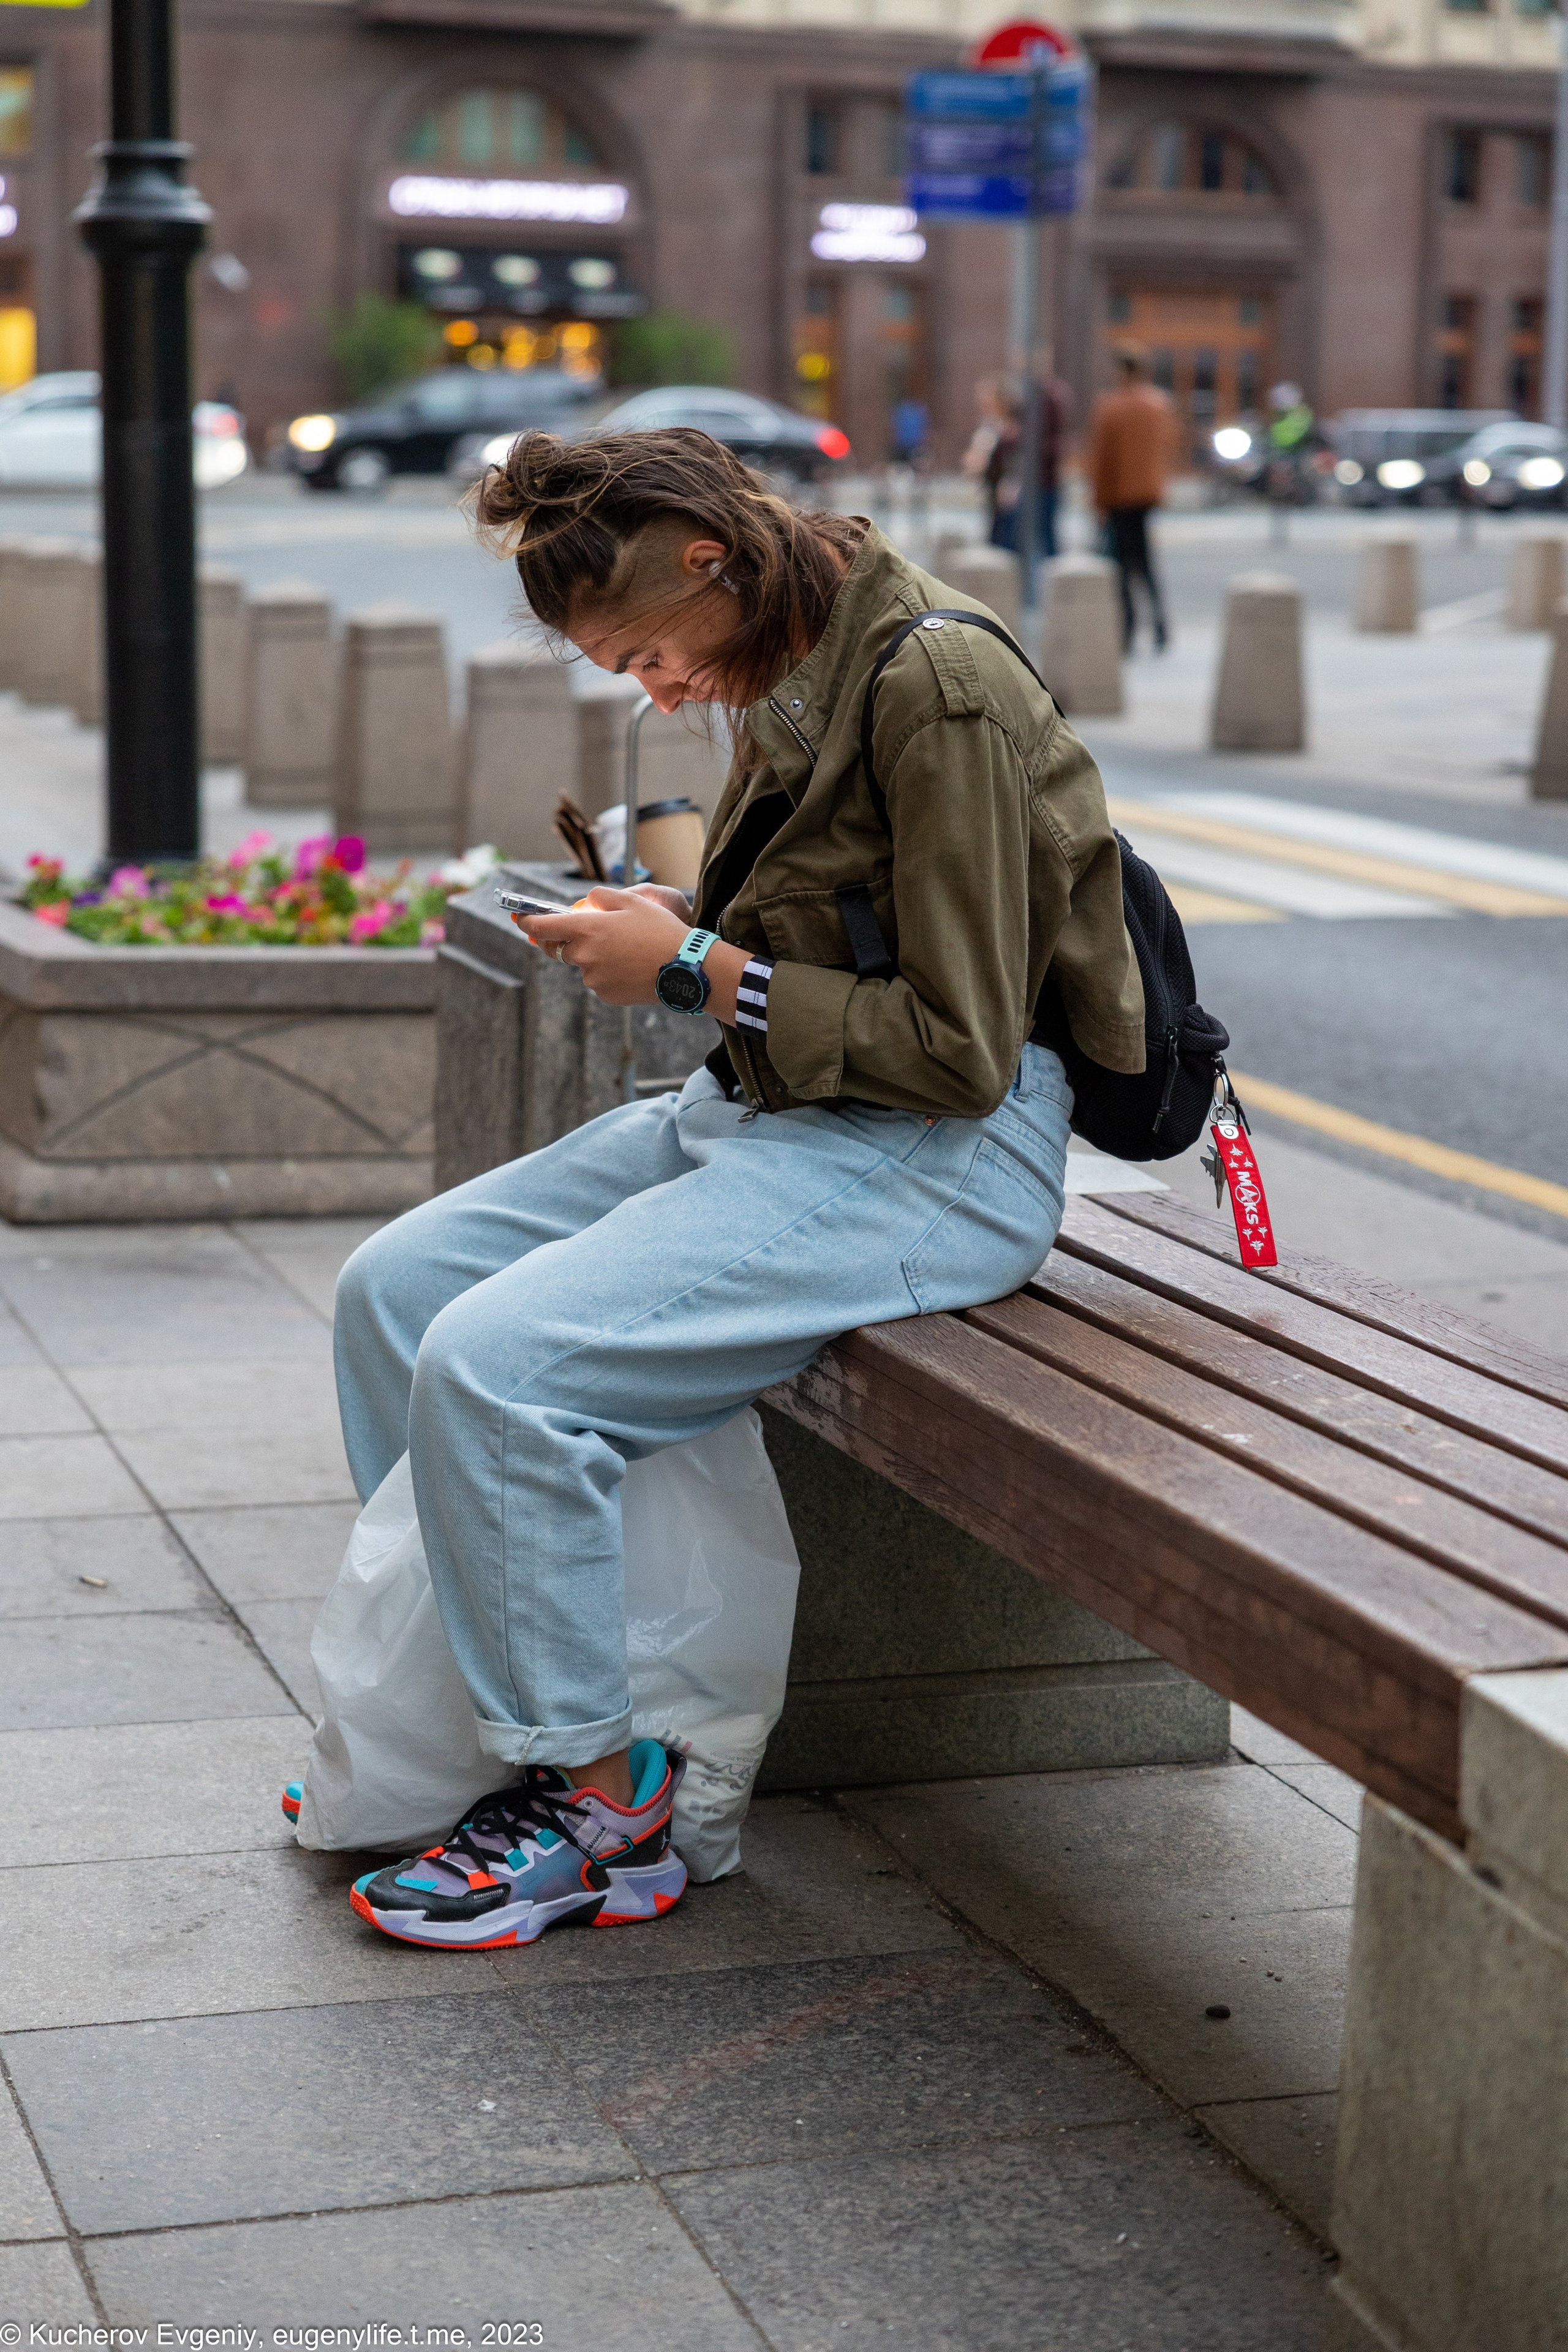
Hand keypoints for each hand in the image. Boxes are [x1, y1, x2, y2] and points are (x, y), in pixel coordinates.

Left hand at [520, 886, 746, 1020]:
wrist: (685, 968)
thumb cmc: (660, 930)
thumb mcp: (632, 901)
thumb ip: (601, 896)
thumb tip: (585, 901)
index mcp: (587, 929)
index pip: (543, 927)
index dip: (527, 922)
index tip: (518, 919)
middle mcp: (584, 956)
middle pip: (558, 949)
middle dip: (562, 940)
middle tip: (579, 933)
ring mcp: (593, 979)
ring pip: (583, 965)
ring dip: (594, 957)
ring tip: (626, 950)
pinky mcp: (605, 995)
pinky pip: (599, 981)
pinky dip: (608, 973)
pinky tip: (631, 967)